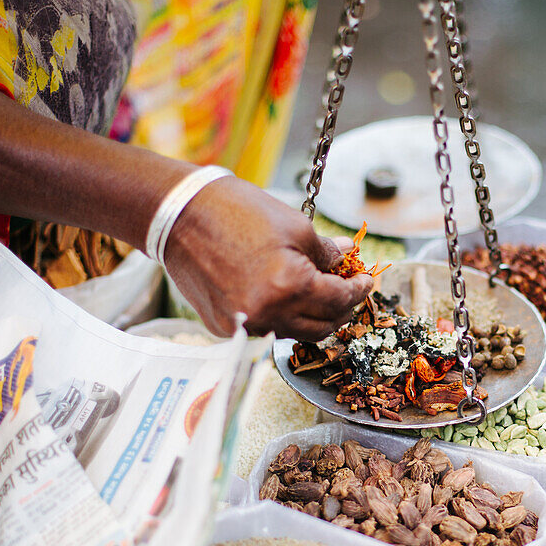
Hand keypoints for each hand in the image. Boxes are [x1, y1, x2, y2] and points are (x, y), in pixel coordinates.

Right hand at [163, 178, 371, 337]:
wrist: (179, 216)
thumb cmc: (237, 212)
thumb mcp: (294, 226)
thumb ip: (326, 251)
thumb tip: (349, 258)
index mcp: (290, 287)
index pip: (339, 300)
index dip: (358, 290)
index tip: (366, 280)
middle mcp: (268, 314)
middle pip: (322, 327)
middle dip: (341, 309)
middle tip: (348, 290)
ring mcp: (245, 326)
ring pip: (295, 334)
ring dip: (312, 317)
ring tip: (319, 293)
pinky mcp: (225, 330)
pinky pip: (266, 331)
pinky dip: (282, 318)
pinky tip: (286, 297)